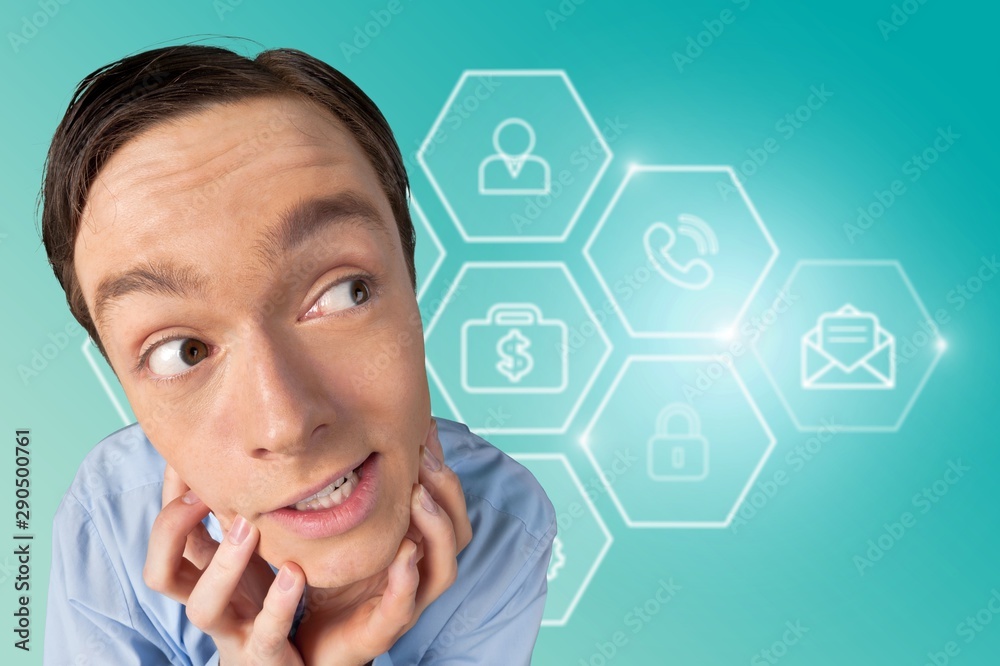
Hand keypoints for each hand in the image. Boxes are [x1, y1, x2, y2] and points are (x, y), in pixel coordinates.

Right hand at [143, 465, 306, 664]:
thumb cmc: (265, 603)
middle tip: (206, 493)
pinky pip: (264, 632)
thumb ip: (237, 518)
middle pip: (160, 573)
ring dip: (222, 565)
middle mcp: (208, 601)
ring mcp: (233, 630)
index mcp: (203, 574)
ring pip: (202, 606)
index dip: (171, 495)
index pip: (169, 532)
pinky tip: (295, 574)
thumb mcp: (251, 555)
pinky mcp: (264, 653)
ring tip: (248, 527)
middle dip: (171, 530)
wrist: (292, 665)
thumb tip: (238, 459)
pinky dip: (277, 604)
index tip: (186, 454)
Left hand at [294, 418, 472, 663]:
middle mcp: (421, 573)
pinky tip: (403, 553)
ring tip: (418, 496)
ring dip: (436, 529)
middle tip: (424, 456)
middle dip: (446, 490)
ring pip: (444, 568)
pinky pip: (405, 605)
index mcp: (418, 547)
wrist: (305, 641)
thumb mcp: (348, 529)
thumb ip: (360, 494)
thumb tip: (357, 437)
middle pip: (459, 531)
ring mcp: (408, 602)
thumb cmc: (332, 582)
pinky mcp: (384, 629)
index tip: (429, 429)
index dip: (443, 466)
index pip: (447, 504)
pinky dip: (407, 579)